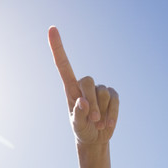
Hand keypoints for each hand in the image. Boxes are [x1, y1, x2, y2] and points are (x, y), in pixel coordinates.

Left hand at [48, 26, 118, 145]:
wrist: (95, 138)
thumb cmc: (82, 129)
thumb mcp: (77, 125)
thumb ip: (78, 115)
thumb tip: (84, 102)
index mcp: (70, 89)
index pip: (63, 66)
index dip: (58, 48)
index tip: (52, 29)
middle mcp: (84, 86)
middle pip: (87, 82)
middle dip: (92, 101)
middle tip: (93, 119)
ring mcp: (100, 89)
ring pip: (103, 93)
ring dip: (102, 111)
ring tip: (98, 123)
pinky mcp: (113, 95)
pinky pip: (115, 100)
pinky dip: (112, 114)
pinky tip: (108, 124)